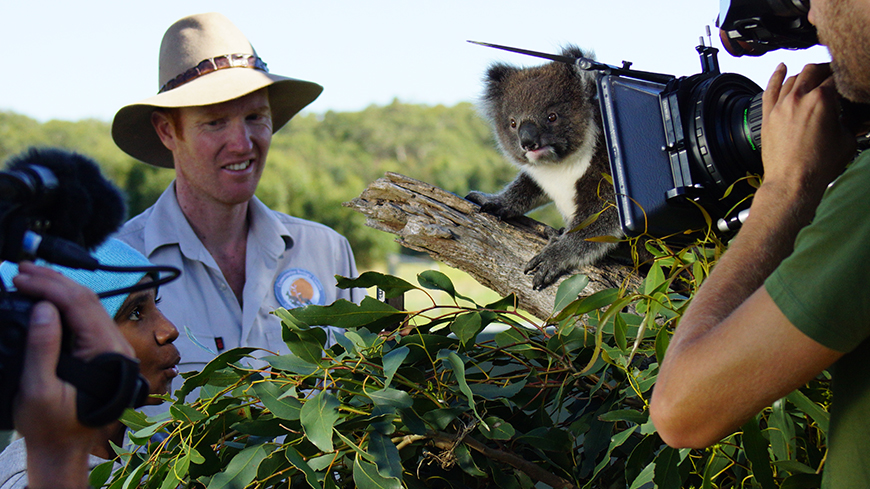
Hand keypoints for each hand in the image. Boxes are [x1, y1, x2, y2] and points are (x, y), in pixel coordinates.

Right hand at [11, 262, 134, 488]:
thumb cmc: (52, 426)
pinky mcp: (100, 349)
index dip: (50, 286)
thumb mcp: (39, 389)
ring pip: (86, 305)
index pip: (81, 304)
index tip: (22, 277)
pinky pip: (83, 317)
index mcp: (108, 351)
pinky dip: (62, 303)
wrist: (63, 448)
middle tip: (22, 269)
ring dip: (58, 288)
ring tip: (30, 276)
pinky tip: (45, 296)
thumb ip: (42, 348)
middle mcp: (116, 344)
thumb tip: (43, 308)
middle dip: (54, 280)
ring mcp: (110, 346)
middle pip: (86, 299)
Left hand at [761, 63, 856, 194]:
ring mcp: (780, 106)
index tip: (847, 81)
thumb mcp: (847, 140)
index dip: (844, 78)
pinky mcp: (768, 115)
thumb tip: (853, 117)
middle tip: (833, 75)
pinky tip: (781, 68)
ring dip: (806, 74)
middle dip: (825, 70)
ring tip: (814, 75)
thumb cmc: (818, 165)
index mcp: (821, 100)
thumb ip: (851, 122)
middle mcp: (798, 98)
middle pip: (813, 71)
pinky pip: (770, 89)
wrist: (792, 182)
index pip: (835, 78)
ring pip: (793, 78)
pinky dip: (776, 76)